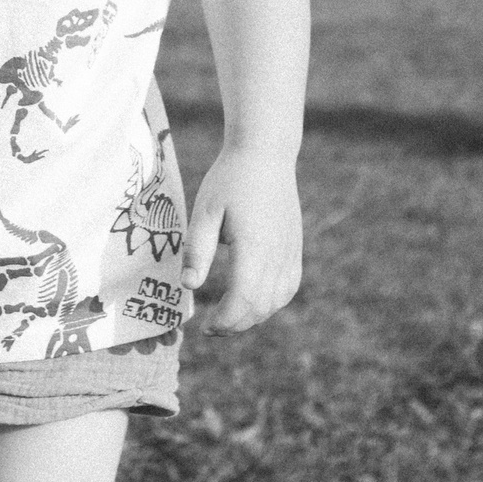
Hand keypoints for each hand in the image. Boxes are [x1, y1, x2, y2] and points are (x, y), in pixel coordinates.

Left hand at [181, 144, 301, 335]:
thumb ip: (197, 250)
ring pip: (277, 300)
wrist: (265, 154)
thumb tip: (188, 286)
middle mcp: (277, 254)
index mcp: (254, 246)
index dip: (225, 320)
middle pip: (261, 306)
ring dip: (253, 316)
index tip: (206, 326)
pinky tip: (254, 301)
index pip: (244, 299)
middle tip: (212, 327)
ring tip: (229, 316)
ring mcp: (290, 251)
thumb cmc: (229, 180)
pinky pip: (288, 287)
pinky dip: (272, 302)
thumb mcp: (205, 211)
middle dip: (236, 324)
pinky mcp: (294, 247)